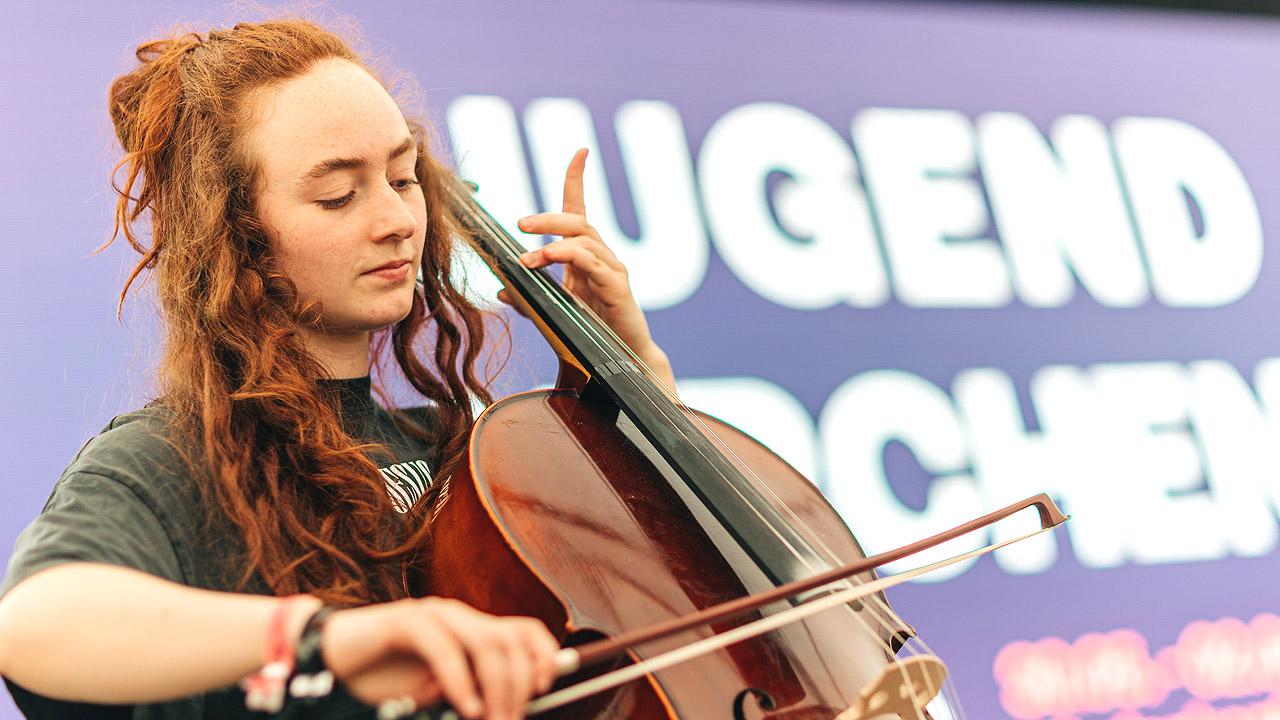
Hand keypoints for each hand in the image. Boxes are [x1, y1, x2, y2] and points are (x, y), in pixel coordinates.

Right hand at [321, 597, 558, 719]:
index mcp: (470, 630)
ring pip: (486, 642)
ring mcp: (432, 616)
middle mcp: (457, 617)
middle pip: (509, 641)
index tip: (545, 688)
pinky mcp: (405, 622)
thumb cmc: (382, 680)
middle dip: (518, 686)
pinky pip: (444, 647)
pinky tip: (465, 706)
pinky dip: (460, 680)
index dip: (544, 656)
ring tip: (491, 719)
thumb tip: (500, 711)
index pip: (524, 632)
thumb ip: (468, 695)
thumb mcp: (435, 695)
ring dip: (496, 687)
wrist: (329, 660)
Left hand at [500, 148, 676, 391]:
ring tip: (527, 259)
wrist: (621, 362)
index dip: (578, 179)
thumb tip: (500, 289)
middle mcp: (602, 257)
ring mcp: (613, 270)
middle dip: (550, 217)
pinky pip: (595, 264)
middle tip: (520, 224)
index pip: (580, 208)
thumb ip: (529, 300)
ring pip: (586, 240)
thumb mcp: (551, 313)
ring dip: (553, 244)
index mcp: (586, 256)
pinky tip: (551, 264)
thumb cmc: (590, 334)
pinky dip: (572, 259)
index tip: (580, 151)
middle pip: (579, 221)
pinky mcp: (618, 288)